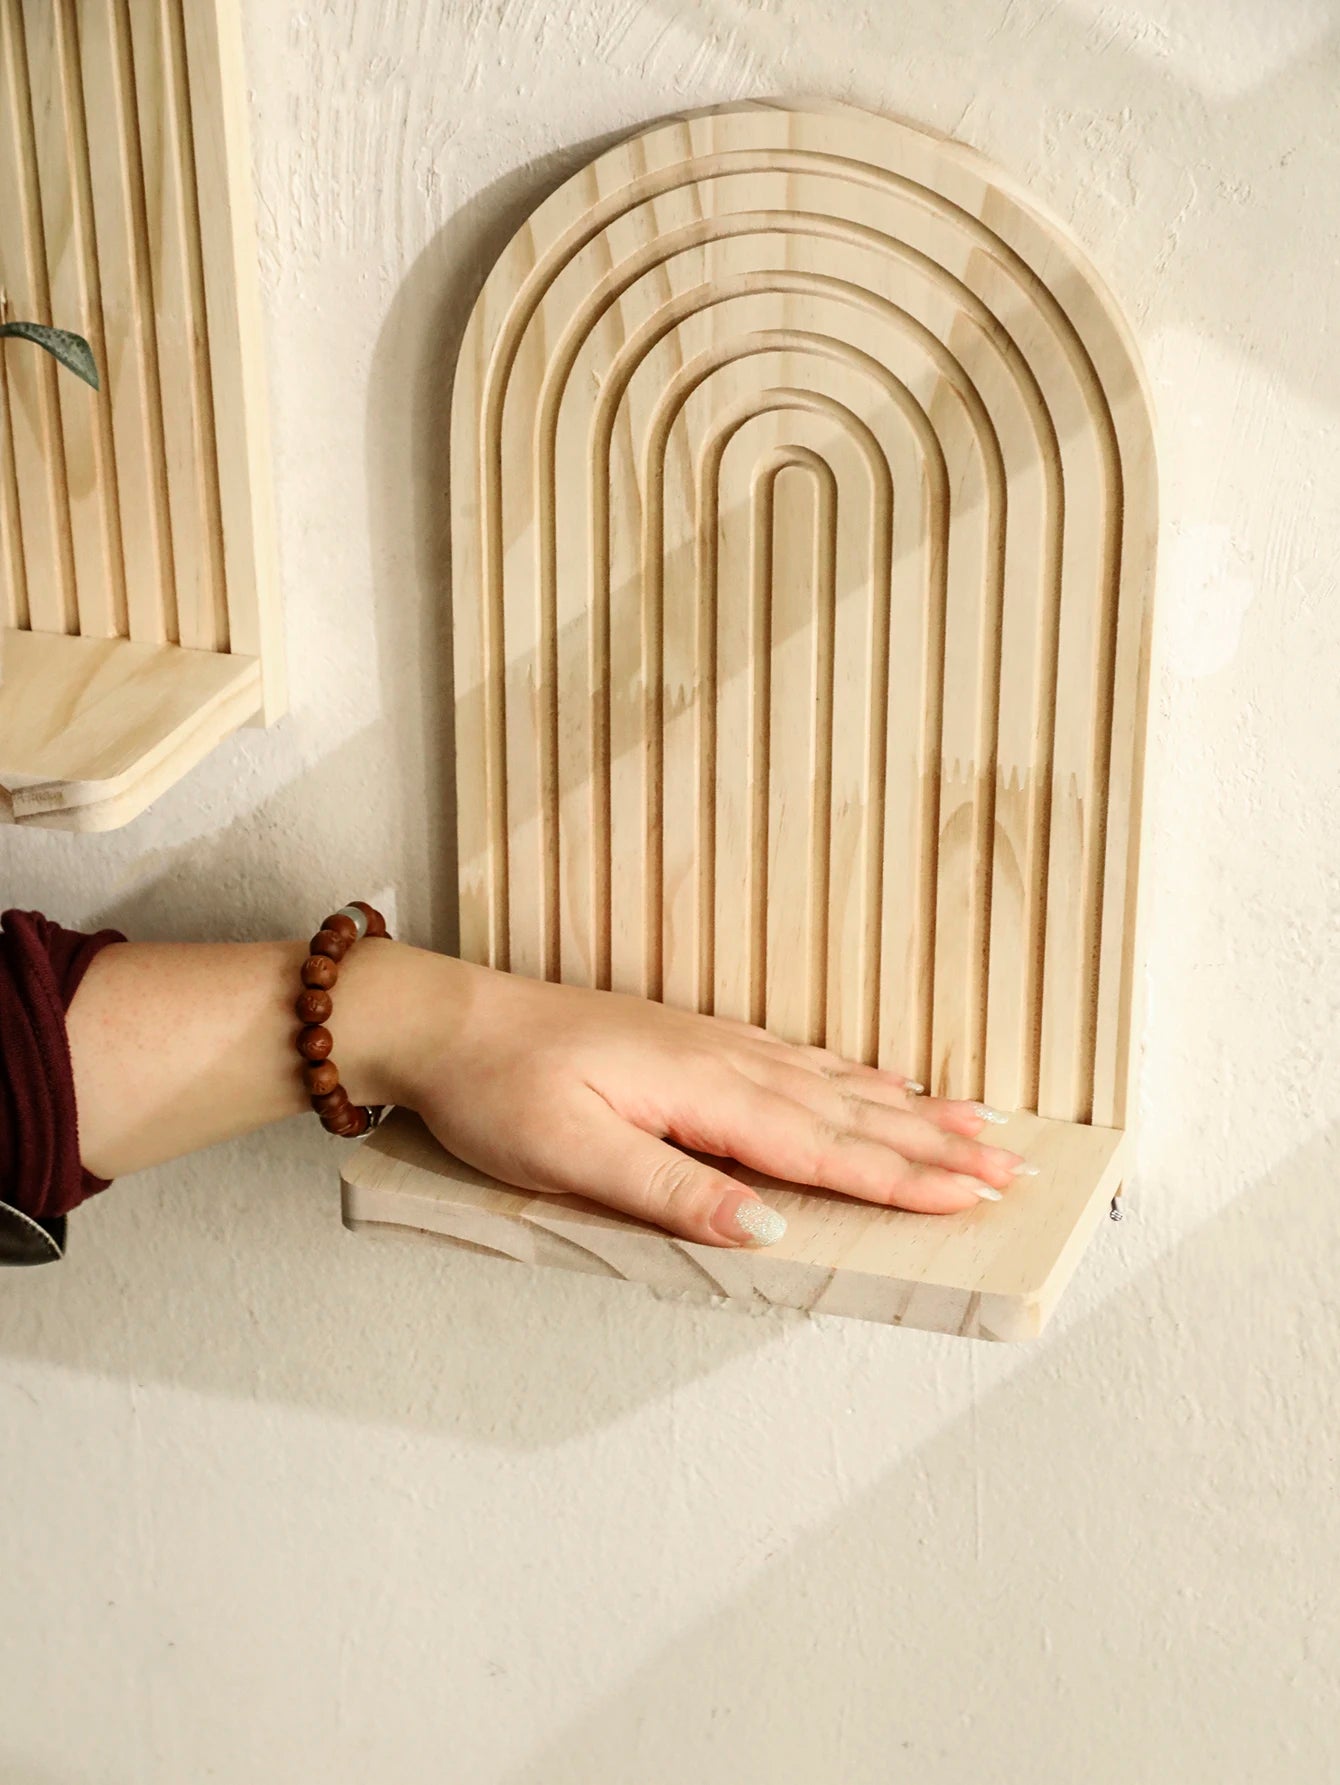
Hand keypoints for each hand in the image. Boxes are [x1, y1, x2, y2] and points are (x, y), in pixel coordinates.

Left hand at [388, 953, 1032, 1248]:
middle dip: (936, 1144)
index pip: (825, 1148)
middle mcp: (724, 1062)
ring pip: (833, 1084)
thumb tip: (766, 1228)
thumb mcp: (572, 1155)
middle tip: (1013, 1166)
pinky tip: (870, 1080)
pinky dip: (852, 1078)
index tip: (976, 1196)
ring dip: (909, 1108)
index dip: (905, 1178)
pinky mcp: (691, 1042)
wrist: (449, 1019)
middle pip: (851, 1112)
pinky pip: (797, 1061)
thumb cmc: (501, 1090)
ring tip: (975, 1120)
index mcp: (705, 1094)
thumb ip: (673, 1192)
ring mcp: (711, 1047)